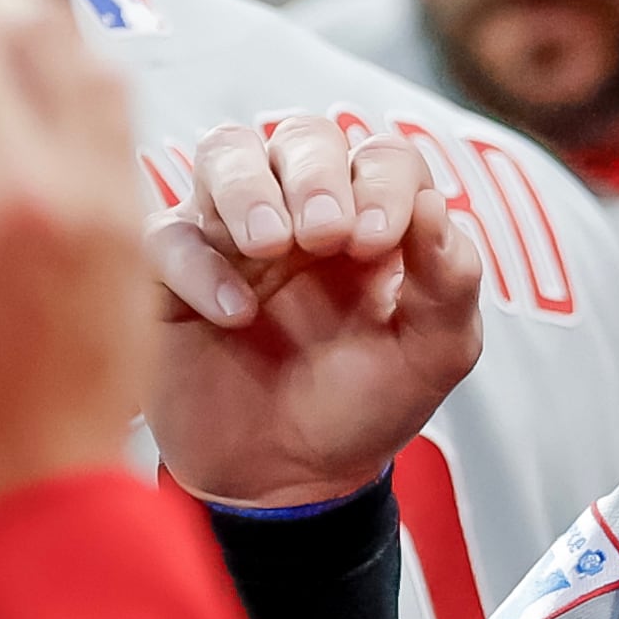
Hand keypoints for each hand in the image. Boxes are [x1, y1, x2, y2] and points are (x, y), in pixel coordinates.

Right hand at [143, 114, 483, 509]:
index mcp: (373, 219)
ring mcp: (233, 236)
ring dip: (249, 187)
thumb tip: (436, 206)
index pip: (382, 155)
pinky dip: (199, 263)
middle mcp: (303, 212)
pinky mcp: (172, 275)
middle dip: (317, 173)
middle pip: (303, 137)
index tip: (379, 240)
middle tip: (328, 235)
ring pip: (226, 152)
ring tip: (272, 245)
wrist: (292, 481)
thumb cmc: (364, 405)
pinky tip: (235, 313)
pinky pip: (168, 235)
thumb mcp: (434, 351)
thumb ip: (450, 281)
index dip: (382, 179)